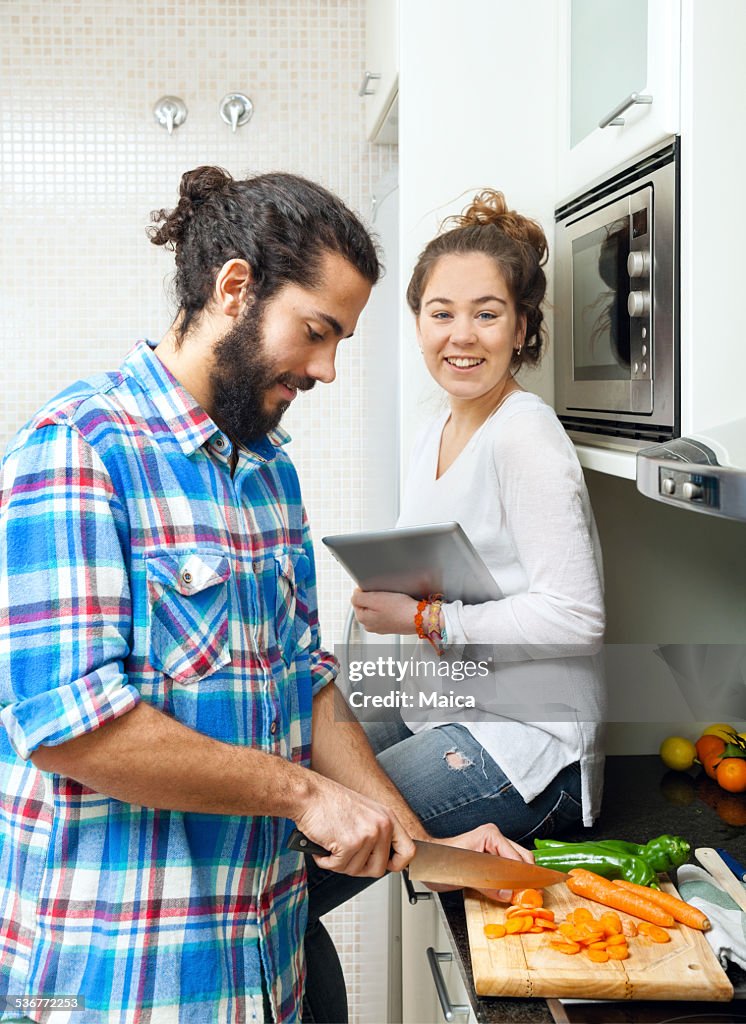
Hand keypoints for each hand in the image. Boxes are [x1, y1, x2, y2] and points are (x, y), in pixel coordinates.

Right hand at [294, 774, 415, 877]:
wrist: (309, 794)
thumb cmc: (330, 802)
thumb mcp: (365, 812)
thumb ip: (377, 833)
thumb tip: (382, 858)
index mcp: (387, 818)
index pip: (408, 851)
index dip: (397, 864)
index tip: (387, 866)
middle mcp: (381, 826)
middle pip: (379, 869)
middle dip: (359, 867)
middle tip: (346, 855)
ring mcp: (367, 835)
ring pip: (356, 871)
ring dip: (339, 863)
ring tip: (333, 844)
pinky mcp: (349, 844)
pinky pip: (338, 867)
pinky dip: (326, 861)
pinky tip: (324, 846)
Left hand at [351, 588, 418, 635]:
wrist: (419, 618)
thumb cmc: (399, 610)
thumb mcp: (374, 598)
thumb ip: (358, 596)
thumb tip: (355, 594)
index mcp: (362, 619)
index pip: (357, 599)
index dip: (366, 591)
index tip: (376, 590)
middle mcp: (370, 626)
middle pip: (367, 604)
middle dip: (374, 598)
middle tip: (385, 595)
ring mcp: (380, 627)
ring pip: (377, 609)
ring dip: (383, 602)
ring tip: (392, 600)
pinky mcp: (391, 626)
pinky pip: (387, 613)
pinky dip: (391, 608)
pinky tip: (397, 606)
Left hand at [426, 823, 533, 901]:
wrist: (426, 860)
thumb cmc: (439, 861)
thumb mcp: (465, 875)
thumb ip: (489, 885)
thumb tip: (509, 894)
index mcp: (490, 836)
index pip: (516, 858)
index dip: (524, 878)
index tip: (529, 894)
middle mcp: (495, 839)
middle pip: (523, 859)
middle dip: (526, 879)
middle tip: (528, 898)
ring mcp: (494, 848)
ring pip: (518, 865)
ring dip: (520, 881)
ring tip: (520, 897)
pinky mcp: (491, 859)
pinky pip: (509, 870)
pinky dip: (512, 882)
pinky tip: (511, 893)